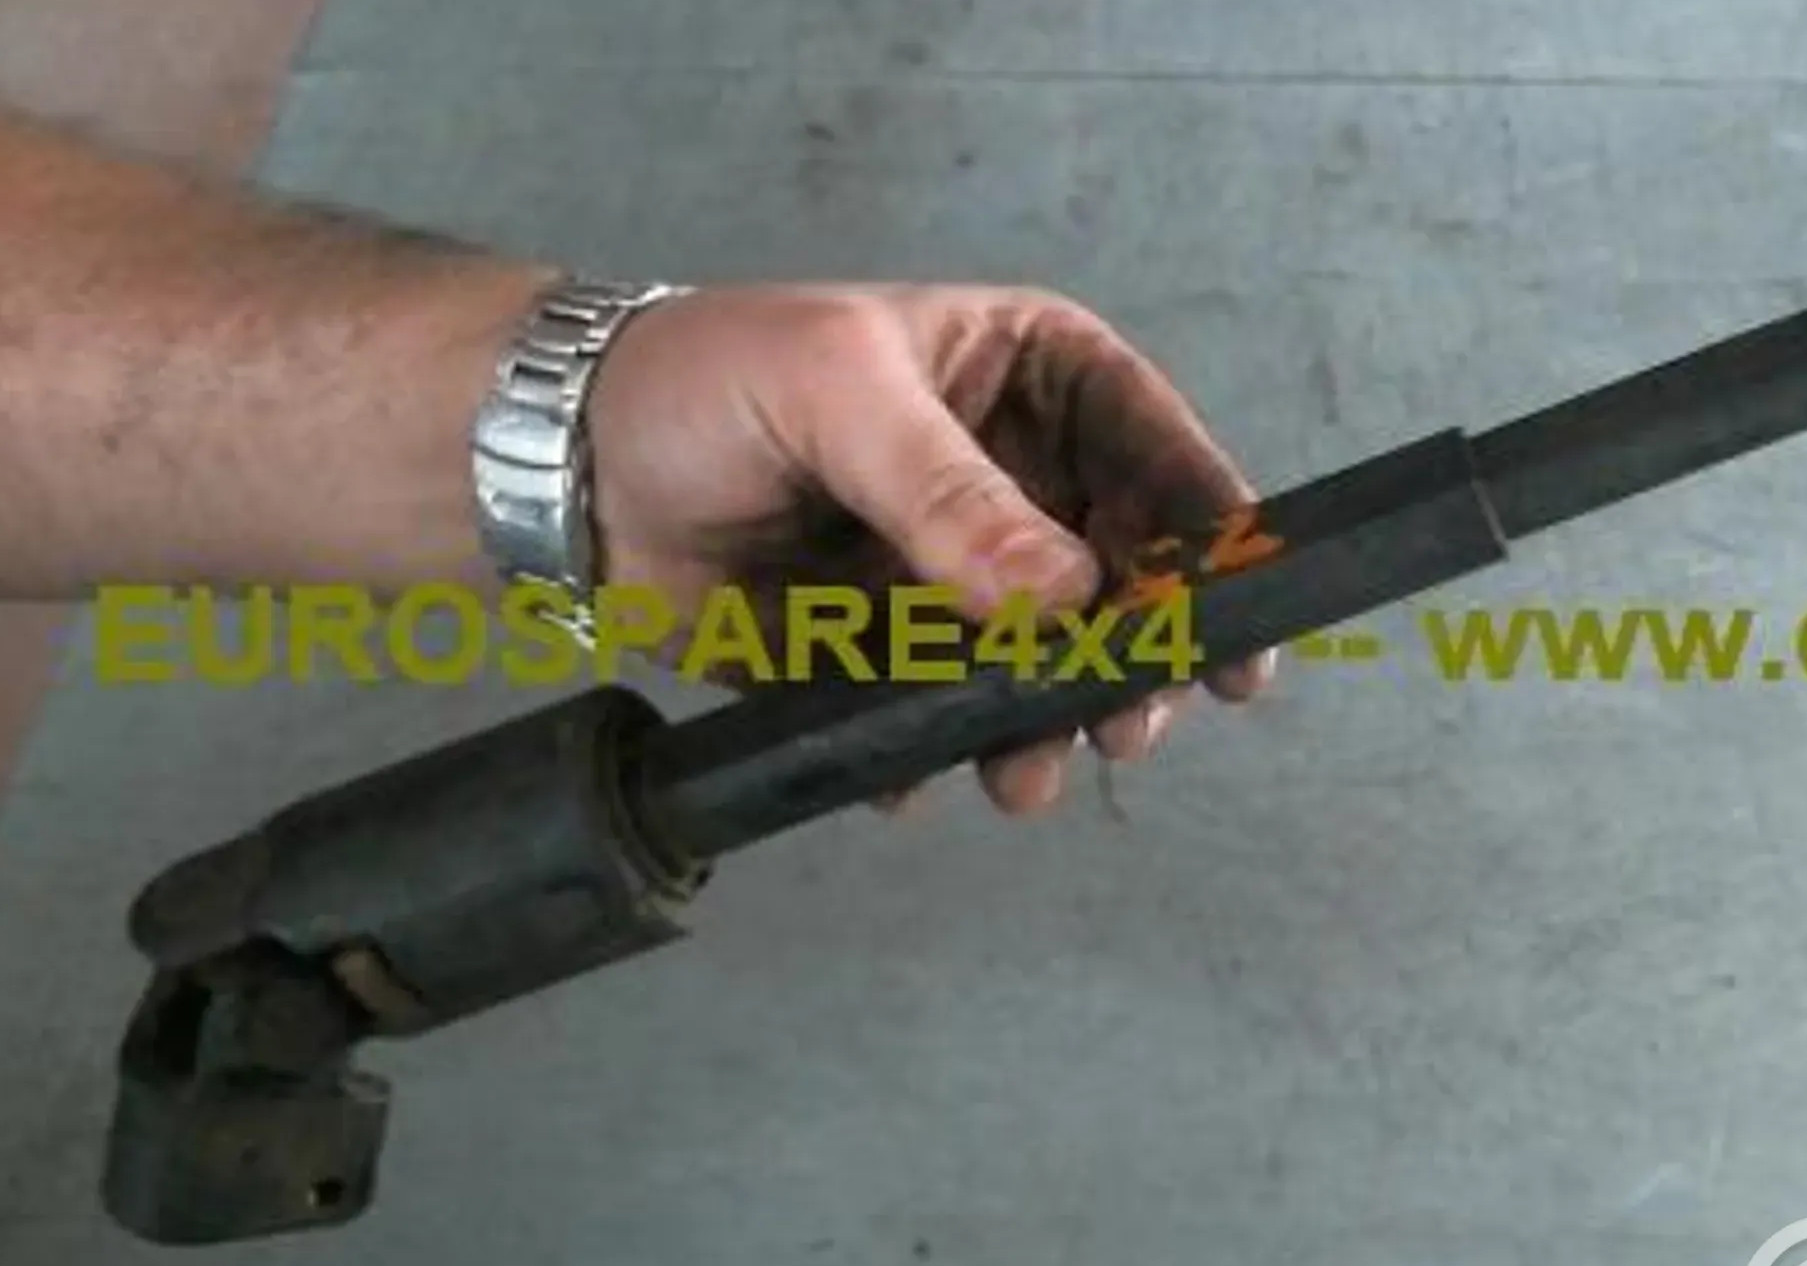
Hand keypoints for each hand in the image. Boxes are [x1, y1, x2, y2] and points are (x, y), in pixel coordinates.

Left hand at [578, 282, 1275, 815]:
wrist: (565, 469)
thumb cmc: (707, 379)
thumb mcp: (837, 397)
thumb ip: (950, 496)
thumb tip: (1068, 598)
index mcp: (1036, 378)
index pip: (1158, 453)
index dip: (1215, 541)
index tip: (1241, 631)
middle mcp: (1023, 480)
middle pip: (1131, 582)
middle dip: (1140, 663)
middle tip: (1128, 726)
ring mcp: (966, 577)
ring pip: (1056, 666)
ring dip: (1053, 728)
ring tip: (1019, 777)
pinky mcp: (902, 655)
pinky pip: (960, 717)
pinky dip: (952, 755)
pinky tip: (919, 779)